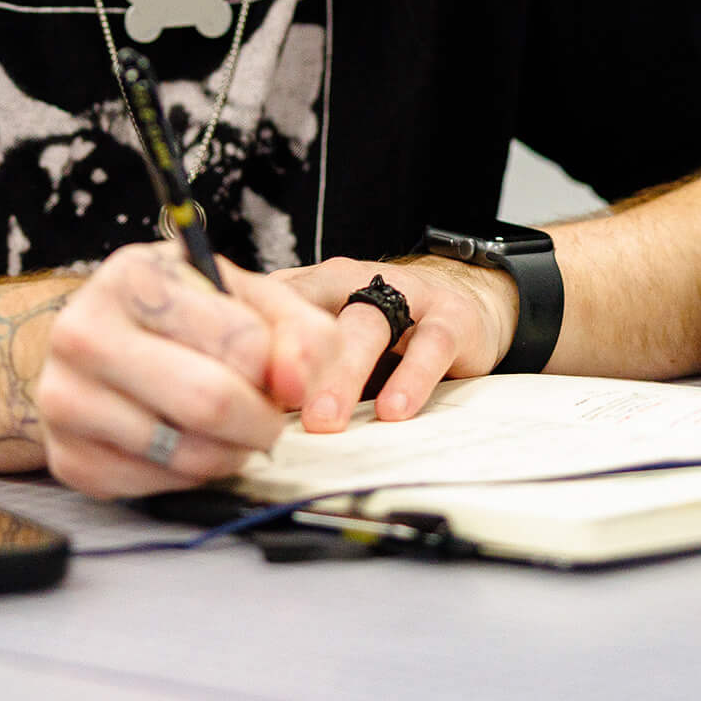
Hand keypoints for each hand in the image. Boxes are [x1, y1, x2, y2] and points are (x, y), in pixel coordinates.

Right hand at [34, 243, 342, 497]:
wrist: (100, 344)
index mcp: (134, 276)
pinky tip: (187, 443)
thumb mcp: (250, 298)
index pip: (241, 342)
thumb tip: (294, 386)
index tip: (274, 372)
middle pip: (208, 402)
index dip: (276, 368)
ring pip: (184, 452)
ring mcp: (65, 398)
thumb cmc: (184, 315)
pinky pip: (155, 486)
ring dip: (229, 452)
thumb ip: (300, 331)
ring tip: (229, 429)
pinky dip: (189, 475)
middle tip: (266, 419)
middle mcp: (84, 332)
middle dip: (259, 422)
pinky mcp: (67, 457)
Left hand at [269, 256, 518, 431]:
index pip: (275, 302)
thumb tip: (244, 409)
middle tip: (271, 408)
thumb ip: (295, 363)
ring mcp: (408, 295)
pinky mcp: (452, 318)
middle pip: (316, 313)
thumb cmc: (387, 327)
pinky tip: (393, 409)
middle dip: (291, 360)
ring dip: (344, 373)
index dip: (253, 340)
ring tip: (326, 419)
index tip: (233, 383)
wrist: (468, 297)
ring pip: (369, 325)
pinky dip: (411, 378)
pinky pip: (431, 345)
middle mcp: (358, 281)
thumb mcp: (337, 334)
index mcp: (319, 284)